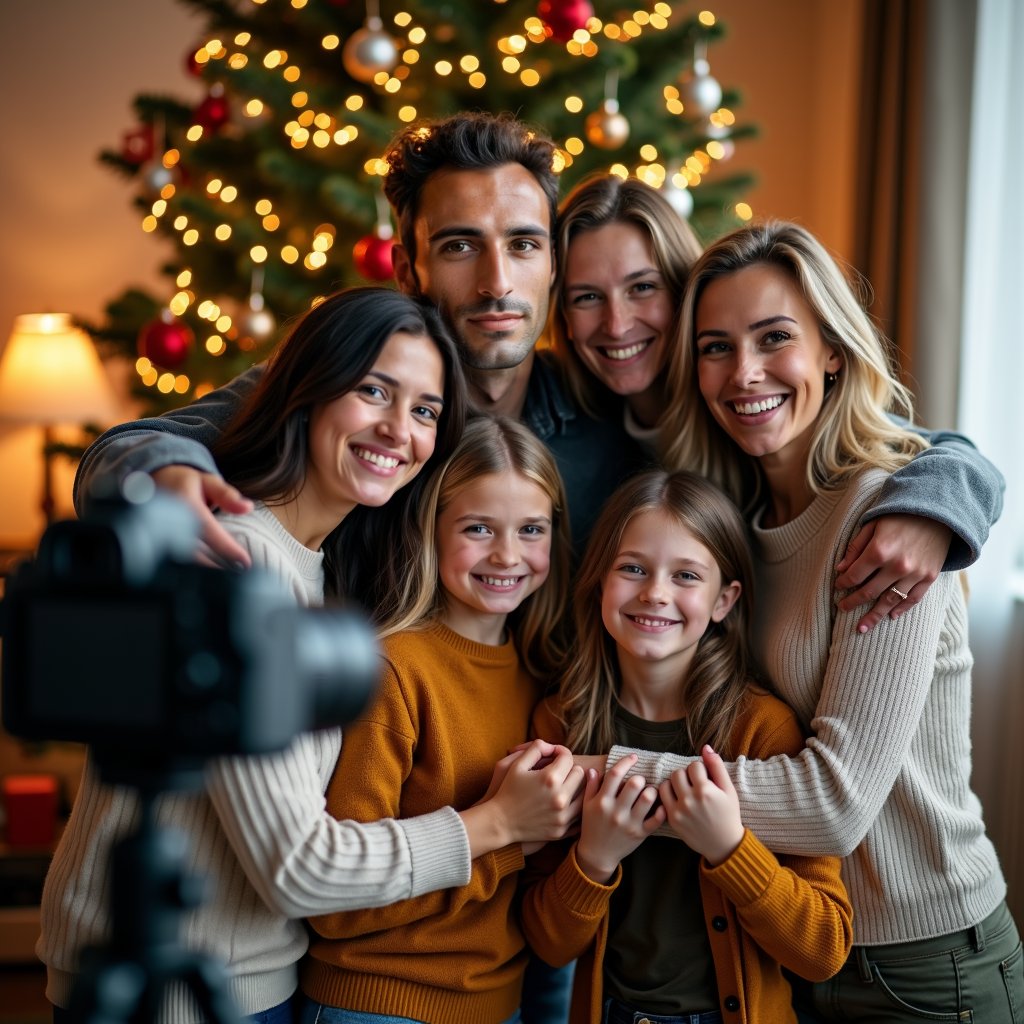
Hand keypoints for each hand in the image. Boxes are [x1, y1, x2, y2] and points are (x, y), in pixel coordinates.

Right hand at [152, 465, 252, 567]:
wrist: (149, 483)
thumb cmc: (185, 484)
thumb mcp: (207, 482)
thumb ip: (226, 495)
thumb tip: (248, 508)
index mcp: (185, 504)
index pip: (208, 530)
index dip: (227, 549)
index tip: (245, 563)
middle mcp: (169, 521)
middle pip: (195, 552)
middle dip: (218, 565)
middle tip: (239, 573)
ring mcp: (159, 534)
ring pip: (184, 560)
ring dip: (206, 569)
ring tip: (226, 575)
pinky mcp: (155, 544)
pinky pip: (173, 561)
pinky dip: (192, 568)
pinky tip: (207, 571)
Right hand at [462, 740, 584, 857]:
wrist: (500, 822)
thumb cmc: (508, 790)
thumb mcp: (516, 764)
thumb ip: (536, 748)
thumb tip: (552, 747)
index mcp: (549, 778)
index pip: (568, 757)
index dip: (561, 752)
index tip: (554, 755)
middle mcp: (560, 797)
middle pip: (580, 774)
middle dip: (569, 769)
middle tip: (559, 771)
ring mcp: (563, 816)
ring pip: (584, 795)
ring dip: (576, 788)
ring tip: (564, 786)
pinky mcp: (562, 830)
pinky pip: (580, 815)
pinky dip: (576, 807)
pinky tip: (566, 803)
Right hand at [575, 754, 663, 882]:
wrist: (597, 854)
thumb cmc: (591, 826)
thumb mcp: (586, 805)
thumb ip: (591, 786)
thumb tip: (594, 769)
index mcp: (602, 801)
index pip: (615, 774)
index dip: (626, 762)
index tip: (633, 757)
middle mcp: (616, 811)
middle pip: (634, 784)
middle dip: (639, 777)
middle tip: (640, 780)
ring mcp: (629, 823)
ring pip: (648, 799)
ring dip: (651, 791)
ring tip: (649, 792)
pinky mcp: (640, 834)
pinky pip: (656, 819)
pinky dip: (661, 810)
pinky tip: (659, 806)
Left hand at [657, 746, 742, 864]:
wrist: (723, 843)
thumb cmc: (728, 814)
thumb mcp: (729, 789)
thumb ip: (717, 766)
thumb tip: (705, 747)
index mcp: (705, 791)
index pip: (694, 766)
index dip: (701, 770)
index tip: (706, 780)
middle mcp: (689, 800)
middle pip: (678, 772)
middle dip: (687, 775)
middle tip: (695, 785)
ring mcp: (678, 810)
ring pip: (667, 783)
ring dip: (675, 784)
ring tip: (686, 791)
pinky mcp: (672, 819)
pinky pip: (662, 797)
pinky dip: (668, 794)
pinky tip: (678, 798)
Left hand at [833, 514, 951, 632]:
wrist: (937, 512)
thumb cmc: (899, 516)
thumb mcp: (872, 525)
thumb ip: (855, 548)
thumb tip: (840, 569)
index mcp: (879, 551)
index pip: (855, 575)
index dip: (843, 583)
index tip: (837, 587)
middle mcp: (897, 566)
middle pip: (869, 592)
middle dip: (853, 602)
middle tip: (842, 608)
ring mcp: (915, 574)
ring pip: (890, 601)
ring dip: (875, 616)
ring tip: (861, 628)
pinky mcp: (929, 577)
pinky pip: (913, 599)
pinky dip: (901, 609)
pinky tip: (890, 616)